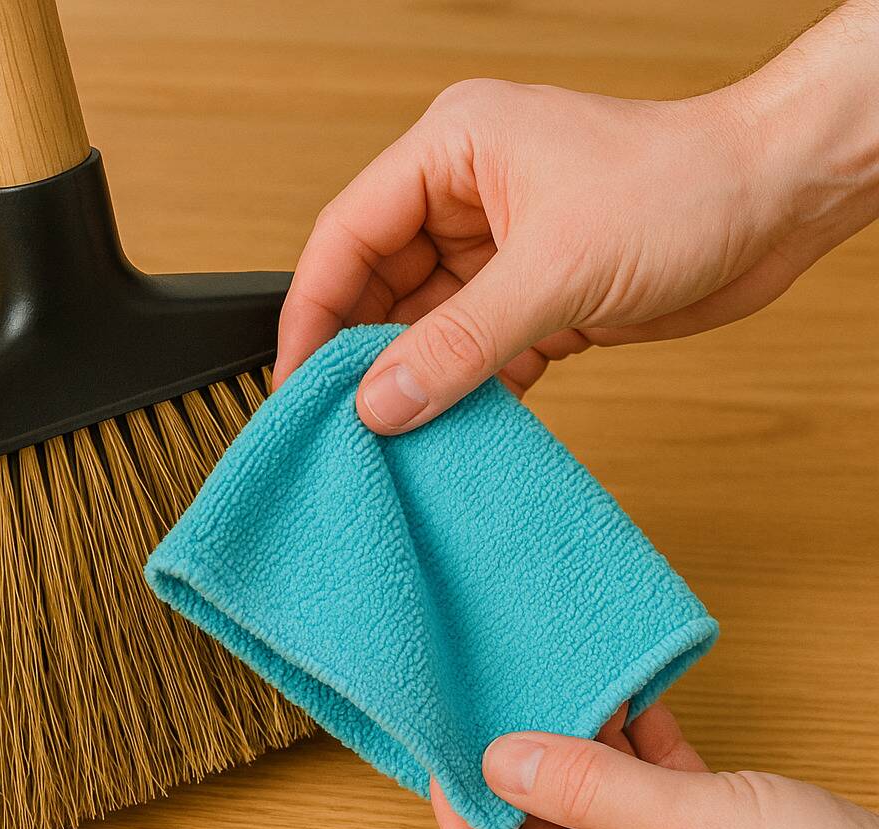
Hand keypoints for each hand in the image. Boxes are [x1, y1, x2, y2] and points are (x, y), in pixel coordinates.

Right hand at [275, 1, 878, 432]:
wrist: (778, 204)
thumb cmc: (683, 186)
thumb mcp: (555, 268)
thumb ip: (461, 342)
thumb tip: (383, 400)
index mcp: (451, 151)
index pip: (348, 234)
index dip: (313, 309)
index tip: (295, 378)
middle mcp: (466, 197)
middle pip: (379, 284)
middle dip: (364, 351)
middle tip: (346, 419)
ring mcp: (500, 249)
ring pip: (428, 325)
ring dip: (420, 378)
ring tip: (400, 433)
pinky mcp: (535, 295)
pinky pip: (476, 350)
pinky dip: (470, 388)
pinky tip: (463, 423)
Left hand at [431, 704, 878, 828]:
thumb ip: (590, 788)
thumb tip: (503, 757)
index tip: (452, 767)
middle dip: (527, 782)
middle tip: (496, 717)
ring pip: (602, 818)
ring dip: (583, 758)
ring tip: (552, 695)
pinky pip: (651, 801)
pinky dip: (636, 755)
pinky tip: (619, 704)